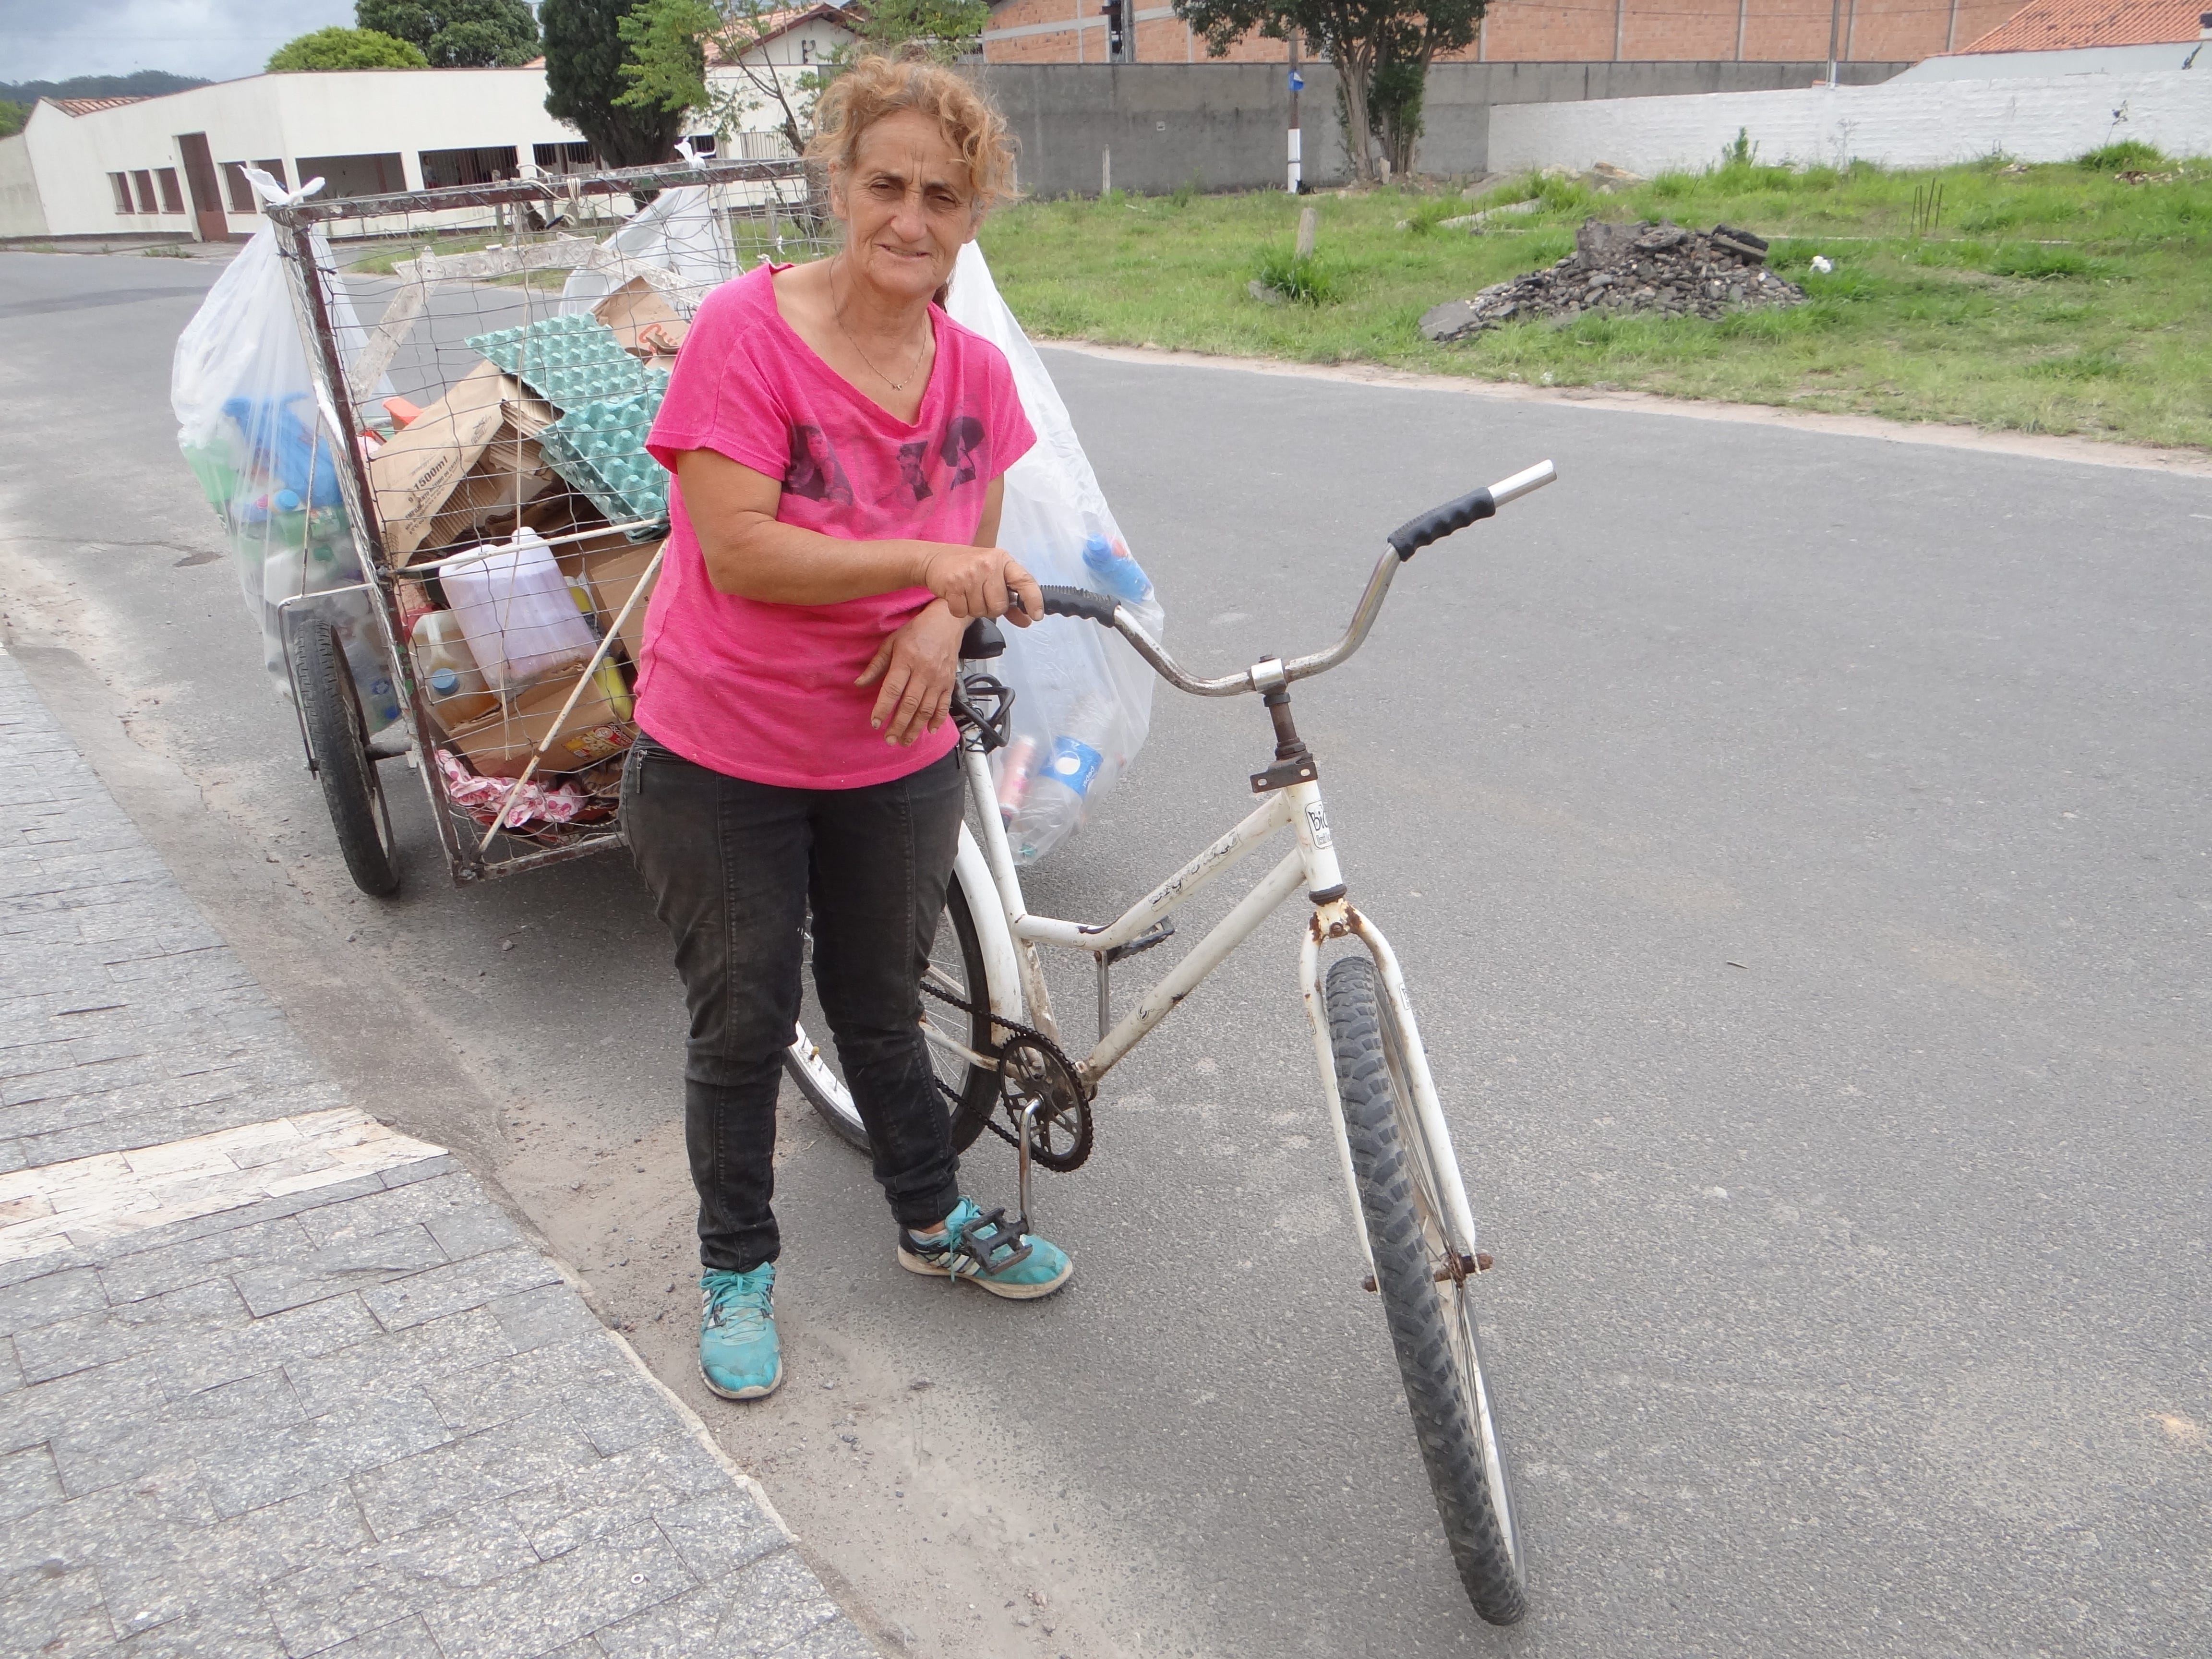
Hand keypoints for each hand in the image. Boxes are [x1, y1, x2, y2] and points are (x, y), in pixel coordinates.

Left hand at [856, 601, 966, 745]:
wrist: (946, 623)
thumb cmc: (915, 632)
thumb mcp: (891, 642)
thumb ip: (876, 665)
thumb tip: (859, 684)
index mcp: (906, 659)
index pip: (893, 689)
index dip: (883, 708)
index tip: (875, 723)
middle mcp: (924, 671)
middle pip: (910, 704)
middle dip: (898, 724)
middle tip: (889, 739)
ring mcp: (938, 679)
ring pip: (926, 709)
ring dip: (915, 728)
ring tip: (904, 741)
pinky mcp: (949, 683)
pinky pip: (944, 705)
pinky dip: (938, 719)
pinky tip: (929, 730)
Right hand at [916, 545, 1041, 626]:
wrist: (936, 558)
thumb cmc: (969, 567)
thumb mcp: (993, 577)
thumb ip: (1011, 600)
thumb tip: (1028, 620)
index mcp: (1002, 561)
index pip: (1024, 580)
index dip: (1033, 599)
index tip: (1036, 615)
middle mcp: (988, 565)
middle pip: (999, 606)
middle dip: (991, 609)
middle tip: (981, 597)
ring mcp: (970, 574)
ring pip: (981, 611)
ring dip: (974, 609)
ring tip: (968, 594)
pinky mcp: (953, 584)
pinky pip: (962, 612)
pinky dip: (959, 610)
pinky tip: (957, 597)